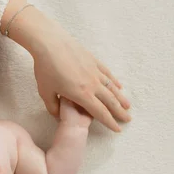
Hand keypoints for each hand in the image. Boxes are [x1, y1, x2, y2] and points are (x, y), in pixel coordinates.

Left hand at [1, 0, 130, 131]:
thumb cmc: (45, 69)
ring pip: (112, 88)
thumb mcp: (45, 92)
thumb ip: (53, 107)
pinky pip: (108, 74)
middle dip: (119, 112)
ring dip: (121, 98)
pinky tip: (119, 86)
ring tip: (127, 106)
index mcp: (81, 95)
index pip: (99, 112)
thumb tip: (59, 117)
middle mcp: (92, 85)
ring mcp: (95, 71)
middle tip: (128, 120)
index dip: (109, 122)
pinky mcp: (94, 61)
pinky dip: (114, 81)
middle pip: (110, 101)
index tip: (117, 129)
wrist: (50, 43)